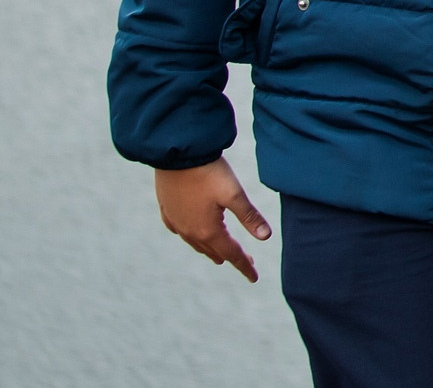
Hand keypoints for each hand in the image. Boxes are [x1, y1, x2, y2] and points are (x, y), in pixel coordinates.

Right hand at [154, 159, 271, 282]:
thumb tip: (266, 237)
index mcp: (208, 230)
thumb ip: (249, 216)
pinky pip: (179, 230)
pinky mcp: (167, 210)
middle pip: (214, 250)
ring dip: (210, 249)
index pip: (232, 253)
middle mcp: (189, 231)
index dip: (244, 265)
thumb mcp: (234, 194)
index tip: (254, 278)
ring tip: (220, 254)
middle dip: (231, 256)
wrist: (175, 154)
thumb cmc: (208, 173)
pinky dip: (191, 236)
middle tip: (246, 262)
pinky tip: (191, 234)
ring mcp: (176, 221)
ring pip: (195, 243)